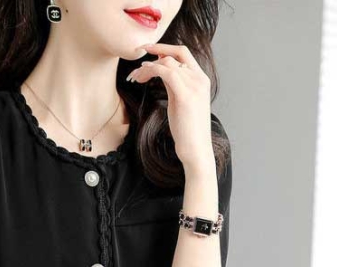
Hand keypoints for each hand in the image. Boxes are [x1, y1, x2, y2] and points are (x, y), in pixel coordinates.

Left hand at [126, 42, 214, 174]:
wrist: (196, 149)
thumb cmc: (187, 130)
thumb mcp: (180, 103)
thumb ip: (175, 86)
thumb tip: (162, 74)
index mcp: (201, 79)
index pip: (184, 54)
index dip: (165, 48)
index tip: (148, 50)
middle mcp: (200, 79)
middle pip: (175, 54)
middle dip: (155, 52)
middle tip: (137, 57)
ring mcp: (194, 86)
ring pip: (168, 63)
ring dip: (147, 67)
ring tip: (135, 77)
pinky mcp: (185, 95)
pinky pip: (167, 73)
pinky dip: (152, 70)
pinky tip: (142, 75)